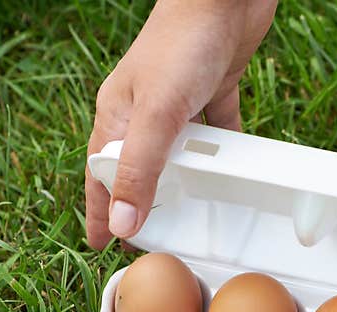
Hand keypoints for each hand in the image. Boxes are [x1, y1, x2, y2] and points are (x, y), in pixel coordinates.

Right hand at [85, 0, 276, 248]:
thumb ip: (140, 169)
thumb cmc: (182, 44)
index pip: (102, 174)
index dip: (102, 210)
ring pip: (178, 153)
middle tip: (146, 237)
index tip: (102, 243)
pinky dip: (224, 152)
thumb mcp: (157, 115)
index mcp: (118, 115)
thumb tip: (124, 224)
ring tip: (189, 214)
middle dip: (139, 203)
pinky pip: (217, 131)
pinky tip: (234, 170)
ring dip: (184, 182)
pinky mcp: (213, 89)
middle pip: (138, 167)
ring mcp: (179, 101)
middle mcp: (145, 111)